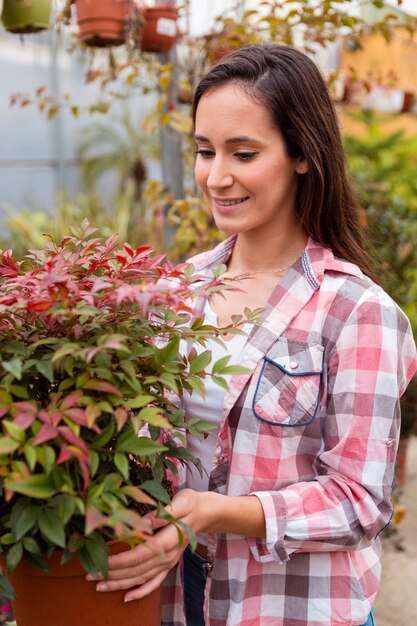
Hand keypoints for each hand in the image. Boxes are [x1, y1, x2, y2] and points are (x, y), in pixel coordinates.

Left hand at [88, 489, 203, 601]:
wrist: (205, 513)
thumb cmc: (190, 503)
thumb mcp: (180, 501)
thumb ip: (164, 512)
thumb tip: (146, 521)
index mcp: (169, 540)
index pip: (140, 554)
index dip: (120, 560)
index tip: (102, 561)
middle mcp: (168, 556)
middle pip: (137, 569)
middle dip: (112, 573)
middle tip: (89, 575)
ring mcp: (168, 563)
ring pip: (141, 578)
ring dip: (120, 584)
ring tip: (99, 586)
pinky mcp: (168, 564)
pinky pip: (154, 583)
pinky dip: (140, 592)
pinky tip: (127, 598)